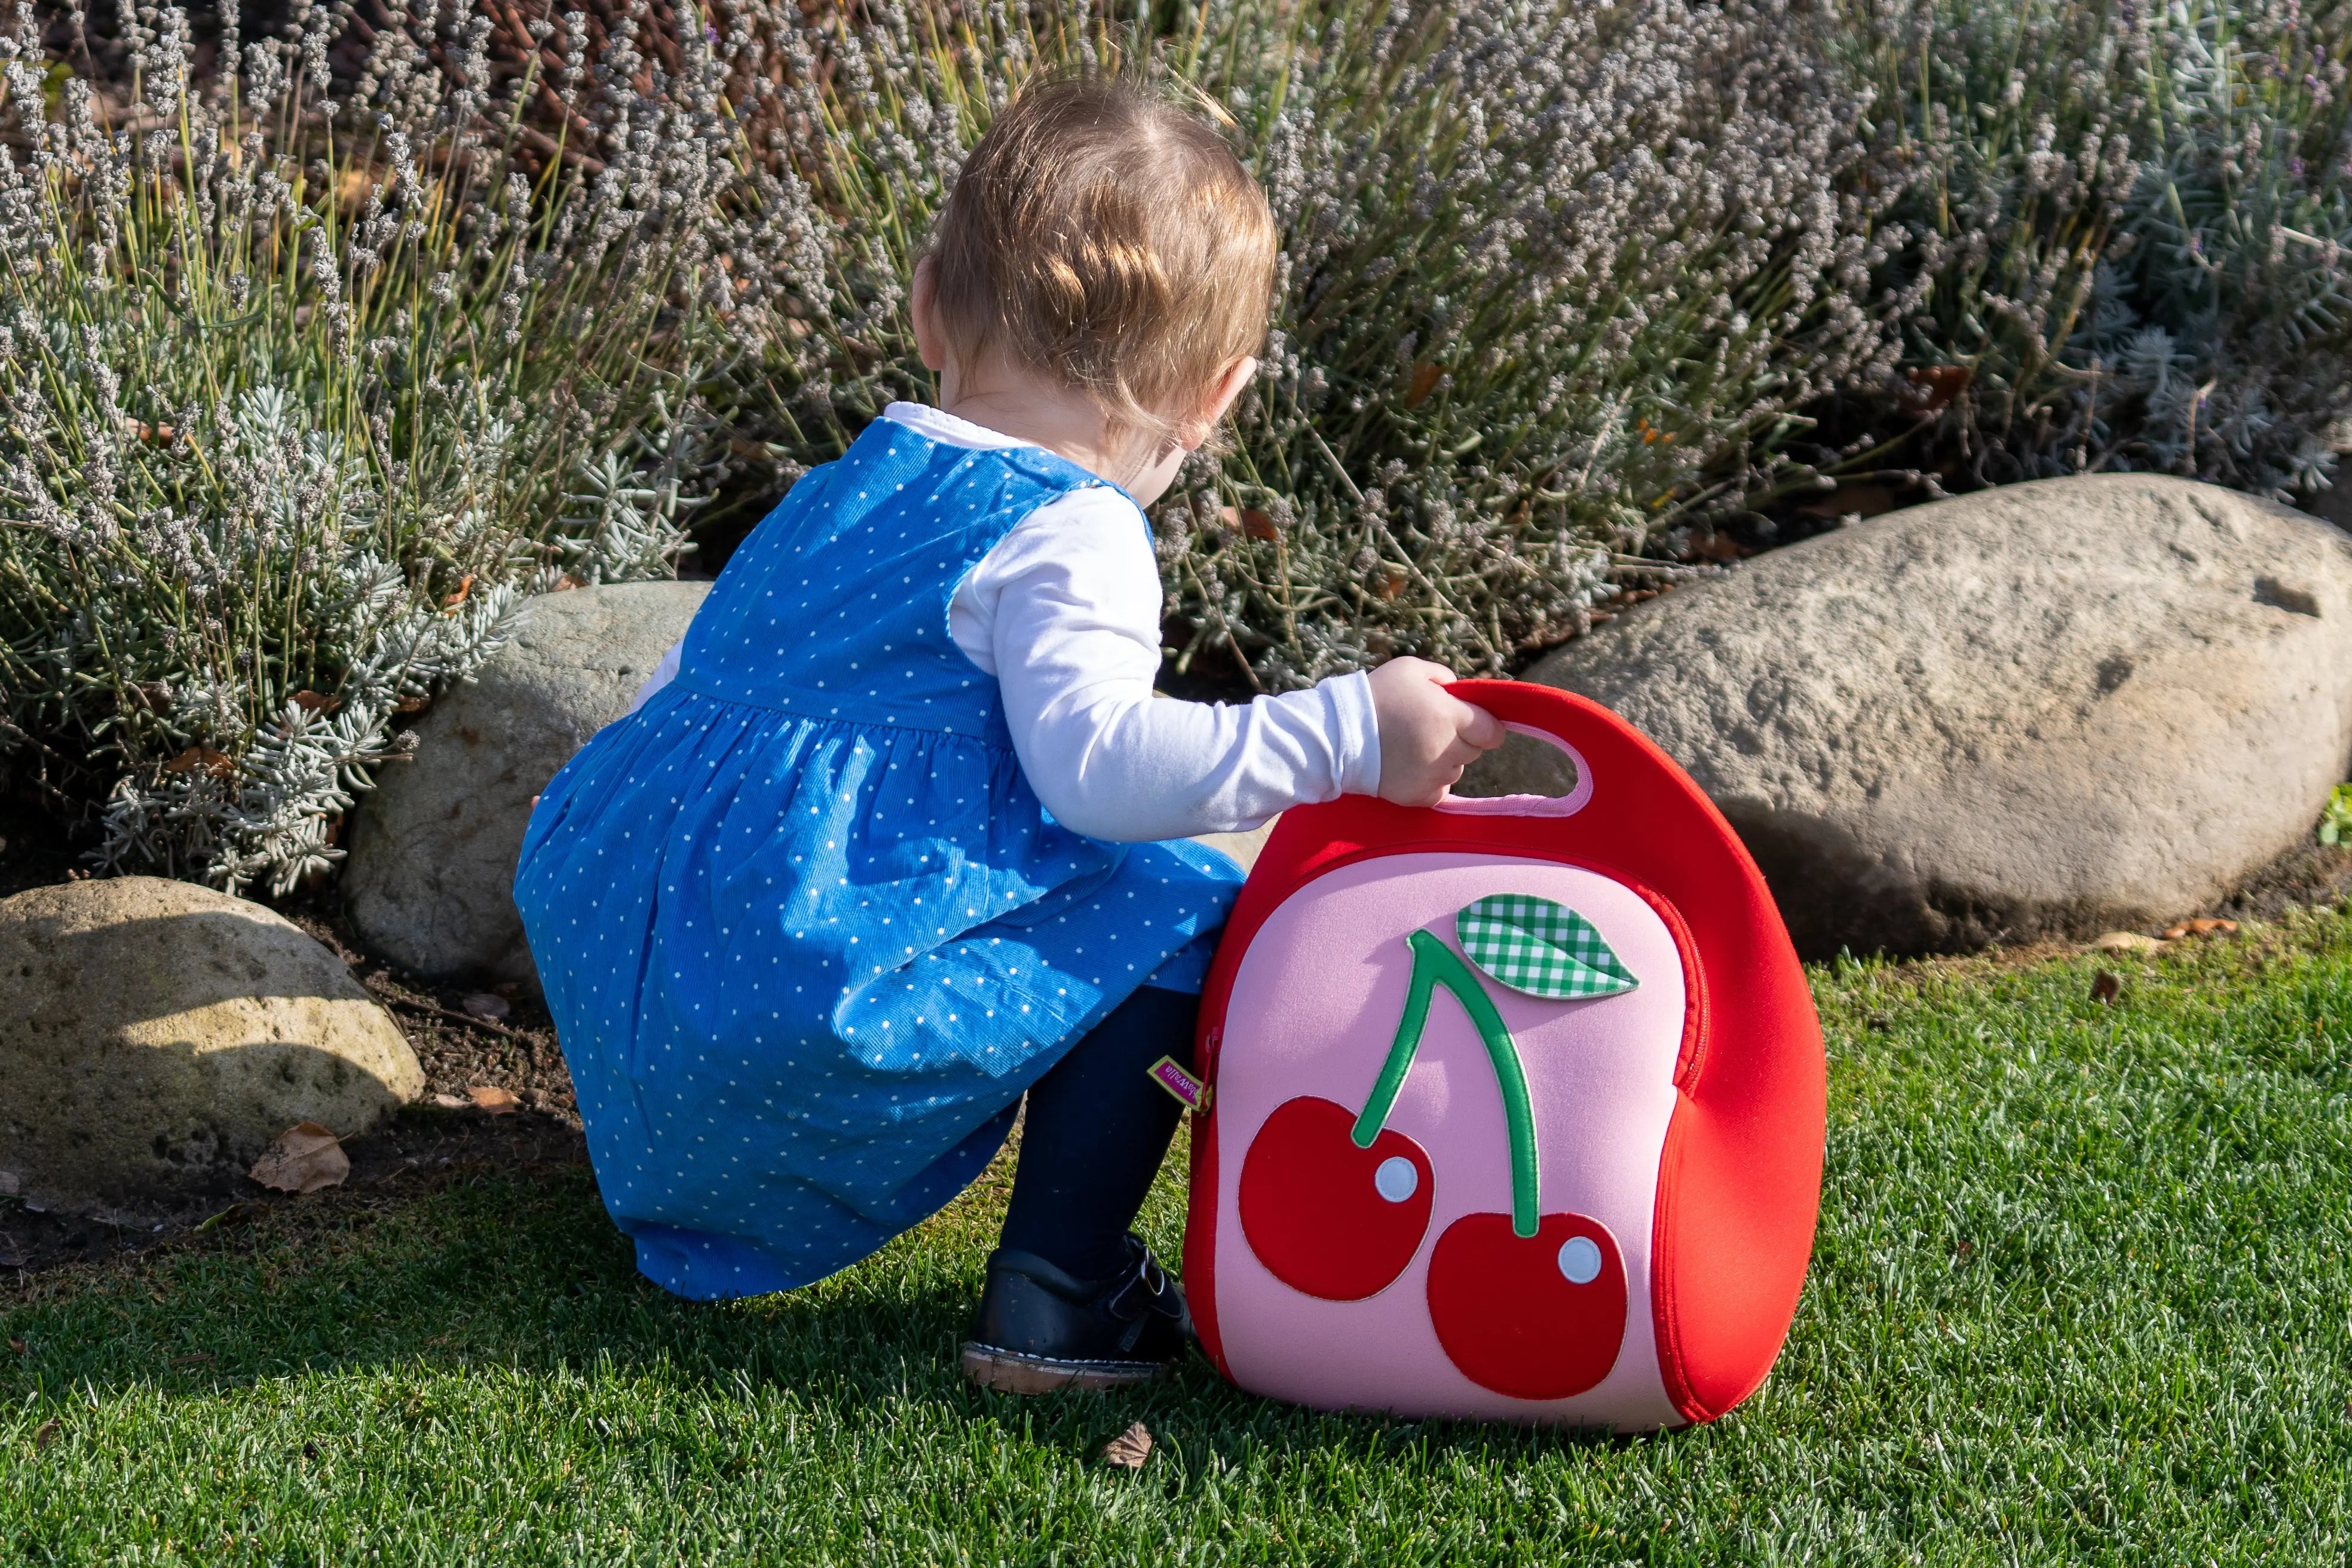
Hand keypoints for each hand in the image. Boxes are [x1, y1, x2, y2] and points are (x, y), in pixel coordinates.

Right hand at [1366, 658, 1505, 806]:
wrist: (1339, 734)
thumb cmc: (1376, 695)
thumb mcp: (1410, 669)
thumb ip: (1442, 676)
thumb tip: (1457, 689)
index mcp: (1450, 716)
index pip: (1492, 732)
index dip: (1486, 727)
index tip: (1473, 723)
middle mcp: (1447, 749)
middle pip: (1473, 751)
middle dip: (1460, 740)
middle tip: (1431, 730)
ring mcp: (1433, 776)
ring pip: (1455, 771)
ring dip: (1444, 761)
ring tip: (1414, 748)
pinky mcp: (1418, 796)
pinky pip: (1439, 792)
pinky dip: (1430, 782)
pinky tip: (1411, 768)